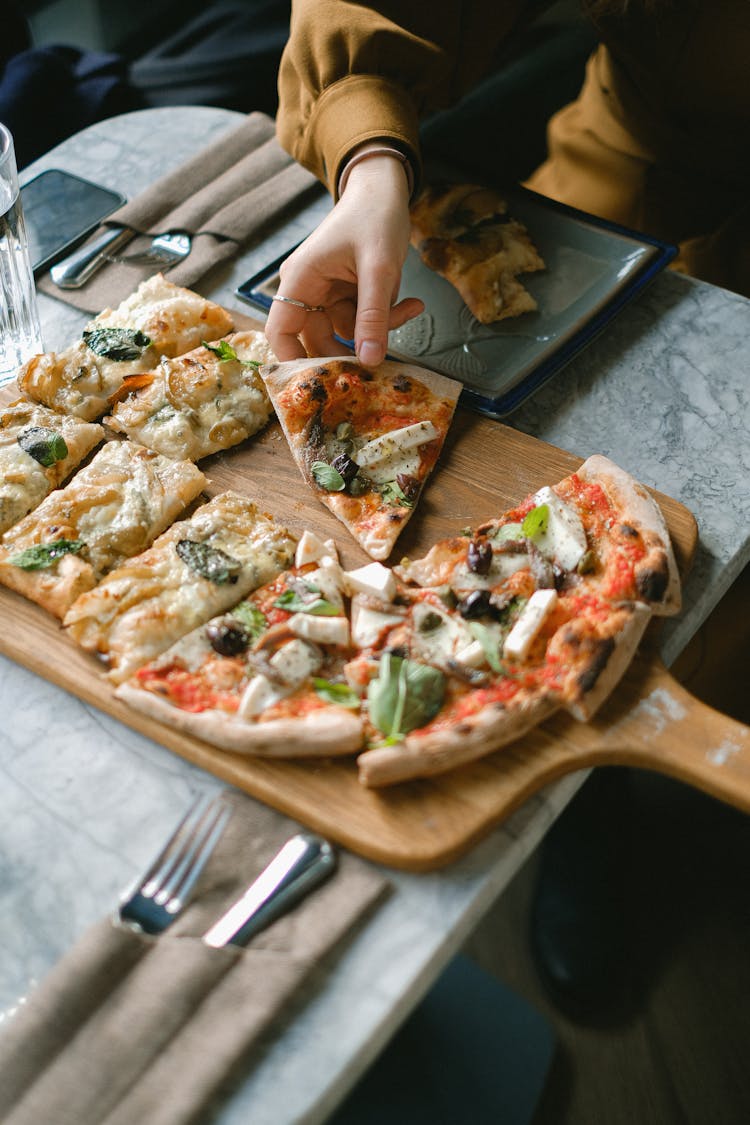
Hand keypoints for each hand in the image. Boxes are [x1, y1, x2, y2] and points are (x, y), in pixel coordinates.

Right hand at [265, 153, 423, 364]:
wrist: (385, 187)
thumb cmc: (375, 215)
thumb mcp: (379, 268)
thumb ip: (374, 316)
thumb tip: (369, 361)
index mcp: (300, 279)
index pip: (280, 332)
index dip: (292, 361)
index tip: (319, 383)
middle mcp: (308, 289)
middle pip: (316, 339)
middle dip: (351, 349)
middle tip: (380, 358)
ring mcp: (328, 293)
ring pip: (346, 331)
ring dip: (378, 328)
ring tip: (410, 308)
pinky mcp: (348, 293)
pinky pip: (363, 319)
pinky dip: (386, 316)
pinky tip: (412, 302)